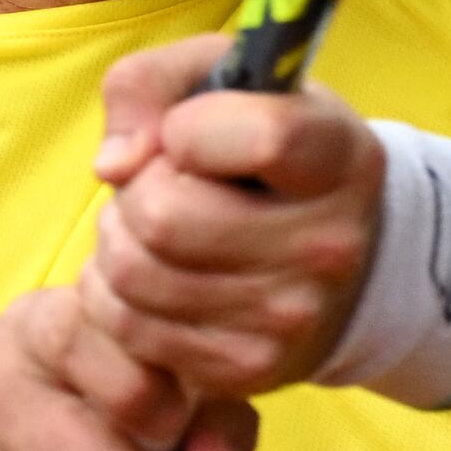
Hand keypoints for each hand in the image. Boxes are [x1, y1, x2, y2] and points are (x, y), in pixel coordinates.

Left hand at [80, 34, 382, 396]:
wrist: (332, 258)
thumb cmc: (258, 152)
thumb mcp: (221, 81)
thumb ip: (150, 85)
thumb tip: (113, 165)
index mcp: (337, 155)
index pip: (260, 138)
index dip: (189, 129)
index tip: (188, 133)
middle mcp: (329, 243)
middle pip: (164, 216)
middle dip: (134, 192)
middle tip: (155, 187)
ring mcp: (292, 316)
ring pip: (134, 274)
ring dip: (116, 243)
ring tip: (150, 231)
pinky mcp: (249, 369)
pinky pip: (130, 327)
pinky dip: (115, 297)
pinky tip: (151, 276)